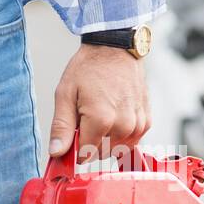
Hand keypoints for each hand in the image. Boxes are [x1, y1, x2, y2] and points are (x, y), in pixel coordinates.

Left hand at [48, 43, 150, 159]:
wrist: (115, 49)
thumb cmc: (89, 68)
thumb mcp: (66, 94)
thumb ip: (61, 127)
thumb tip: (57, 152)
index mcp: (101, 120)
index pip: (85, 154)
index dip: (75, 148)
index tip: (72, 135)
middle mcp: (123, 125)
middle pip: (101, 153)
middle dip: (91, 142)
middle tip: (86, 119)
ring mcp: (137, 124)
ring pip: (117, 149)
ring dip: (106, 140)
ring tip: (101, 116)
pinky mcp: (147, 121)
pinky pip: (132, 142)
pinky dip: (121, 136)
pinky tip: (114, 118)